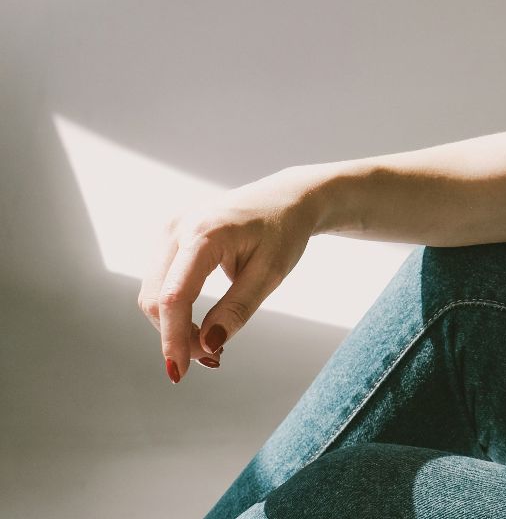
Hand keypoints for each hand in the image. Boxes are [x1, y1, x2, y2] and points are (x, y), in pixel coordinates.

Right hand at [136, 167, 321, 382]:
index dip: (173, 338)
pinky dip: (174, 308)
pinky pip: (160, 282)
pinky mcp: (169, 237)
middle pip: (155, 299)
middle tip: (212, 357)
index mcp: (204, 233)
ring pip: (152, 293)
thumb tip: (207, 346)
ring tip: (209, 342)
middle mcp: (177, 228)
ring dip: (173, 325)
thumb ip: (238, 309)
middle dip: (176, 335)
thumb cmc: (284, 231)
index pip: (174, 296)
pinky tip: (200, 323)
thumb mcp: (271, 273)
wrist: (287, 198)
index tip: (179, 374)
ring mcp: (169, 230)